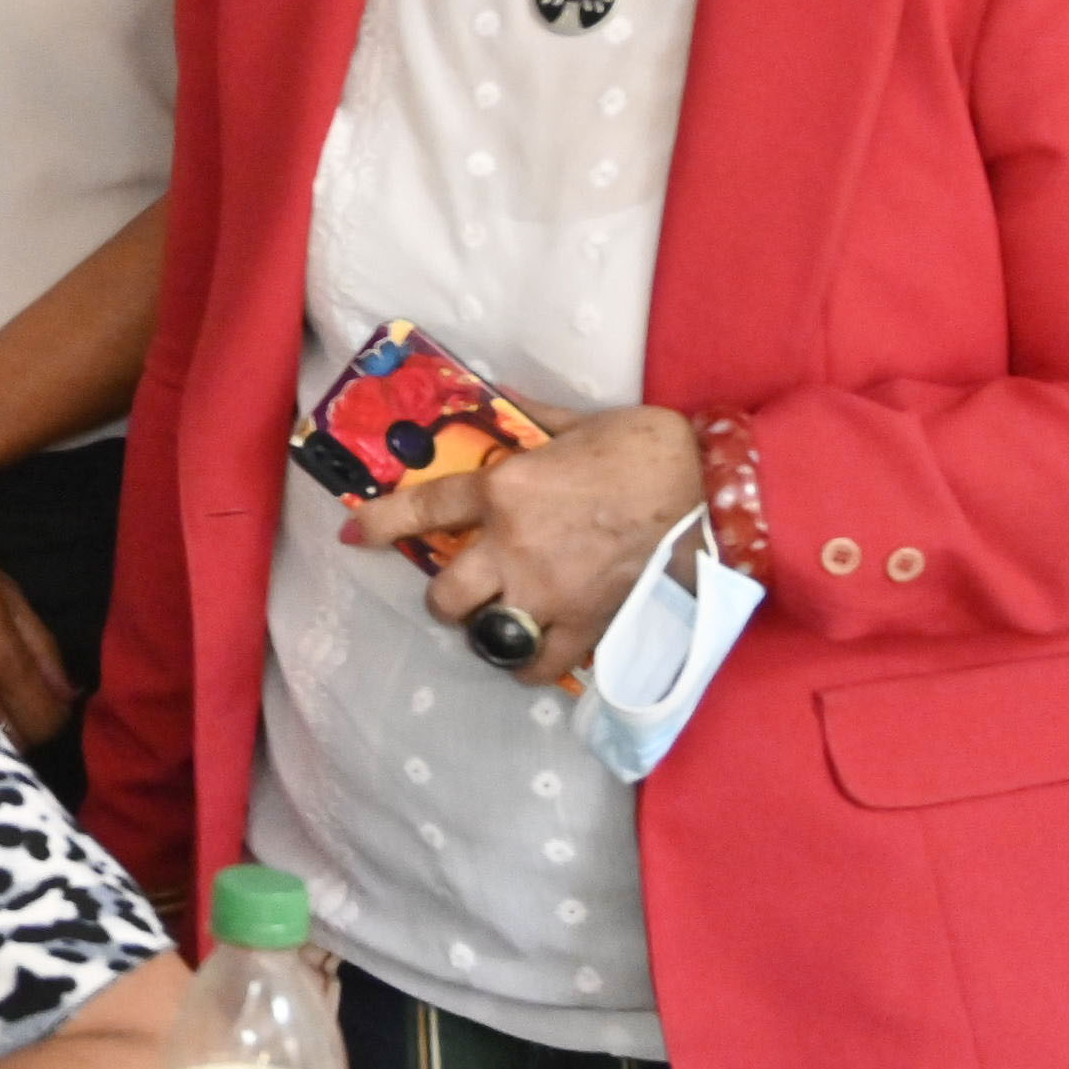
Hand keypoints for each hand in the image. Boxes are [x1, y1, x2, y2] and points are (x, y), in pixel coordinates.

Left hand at [342, 401, 700, 684]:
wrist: (712, 490)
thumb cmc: (645, 446)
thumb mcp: (578, 423)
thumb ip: (531, 422)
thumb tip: (502, 403)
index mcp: (505, 489)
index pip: (423, 510)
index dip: (382, 525)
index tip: (356, 536)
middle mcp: (514, 548)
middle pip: (446, 597)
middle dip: (444, 598)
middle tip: (461, 589)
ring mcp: (550, 593)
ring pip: (487, 636)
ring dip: (485, 633)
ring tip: (497, 623)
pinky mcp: (588, 625)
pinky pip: (542, 664)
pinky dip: (531, 665)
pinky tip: (533, 653)